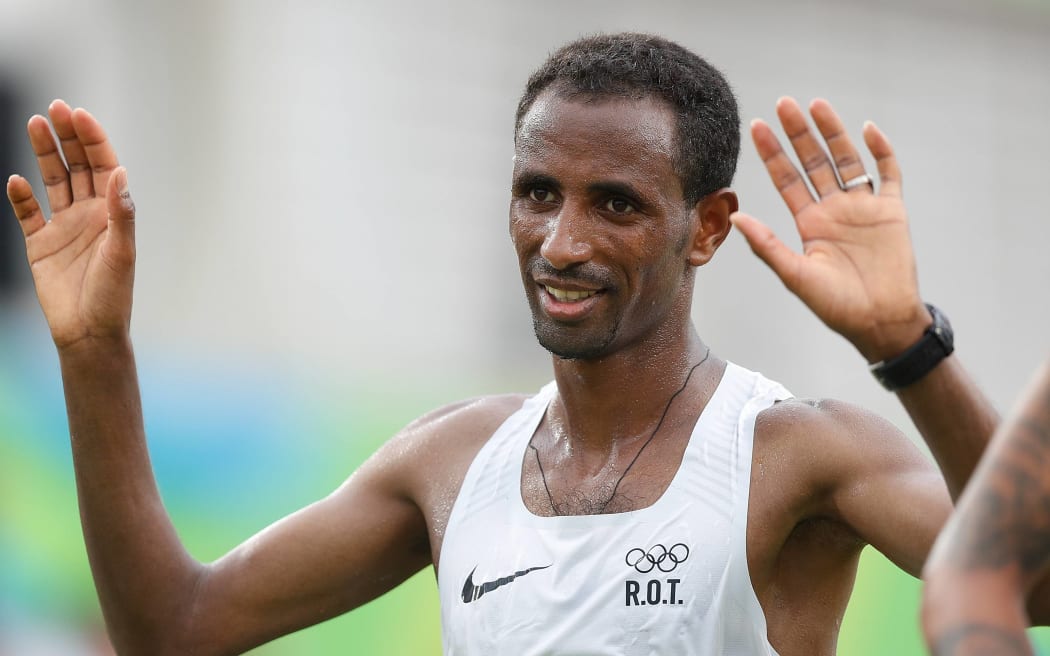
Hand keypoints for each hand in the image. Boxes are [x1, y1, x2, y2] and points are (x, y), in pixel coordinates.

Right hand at [5, 100, 135, 349]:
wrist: (89, 331)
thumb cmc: (113, 295)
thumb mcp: (121, 252)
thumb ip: (120, 213)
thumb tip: (119, 172)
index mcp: (112, 213)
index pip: (104, 167)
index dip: (94, 140)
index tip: (80, 115)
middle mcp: (89, 215)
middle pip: (78, 166)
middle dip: (68, 137)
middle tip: (56, 107)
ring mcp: (63, 227)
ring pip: (53, 181)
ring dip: (44, 154)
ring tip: (34, 123)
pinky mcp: (40, 244)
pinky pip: (27, 214)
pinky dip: (20, 197)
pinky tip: (16, 181)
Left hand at [731, 97, 928, 362]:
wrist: (880, 322)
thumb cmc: (836, 306)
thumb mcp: (796, 275)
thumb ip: (767, 245)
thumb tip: (736, 218)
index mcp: (809, 223)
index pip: (787, 179)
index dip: (772, 153)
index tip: (757, 127)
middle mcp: (834, 209)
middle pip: (814, 162)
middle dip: (799, 133)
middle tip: (784, 103)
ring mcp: (863, 207)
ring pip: (847, 160)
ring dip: (833, 132)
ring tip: (816, 105)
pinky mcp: (892, 211)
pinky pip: (888, 173)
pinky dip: (881, 151)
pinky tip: (867, 129)